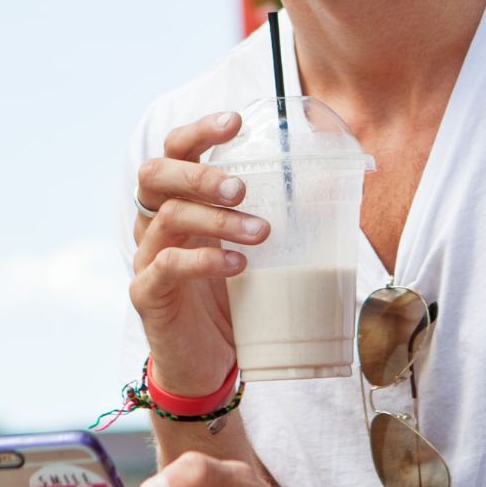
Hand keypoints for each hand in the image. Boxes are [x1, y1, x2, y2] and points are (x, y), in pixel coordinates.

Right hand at [132, 112, 266, 395]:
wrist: (204, 364)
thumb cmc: (232, 298)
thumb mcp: (254, 251)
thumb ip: (278, 215)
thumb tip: (339, 182)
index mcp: (177, 200)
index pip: (175, 151)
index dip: (199, 131)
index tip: (235, 122)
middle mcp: (154, 222)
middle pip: (156, 174)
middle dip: (201, 174)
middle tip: (243, 187)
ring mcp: (146, 257)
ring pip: (168, 217)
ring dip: (217, 219)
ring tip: (260, 231)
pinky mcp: (146, 295)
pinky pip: (166, 267)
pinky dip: (203, 260)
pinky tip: (238, 265)